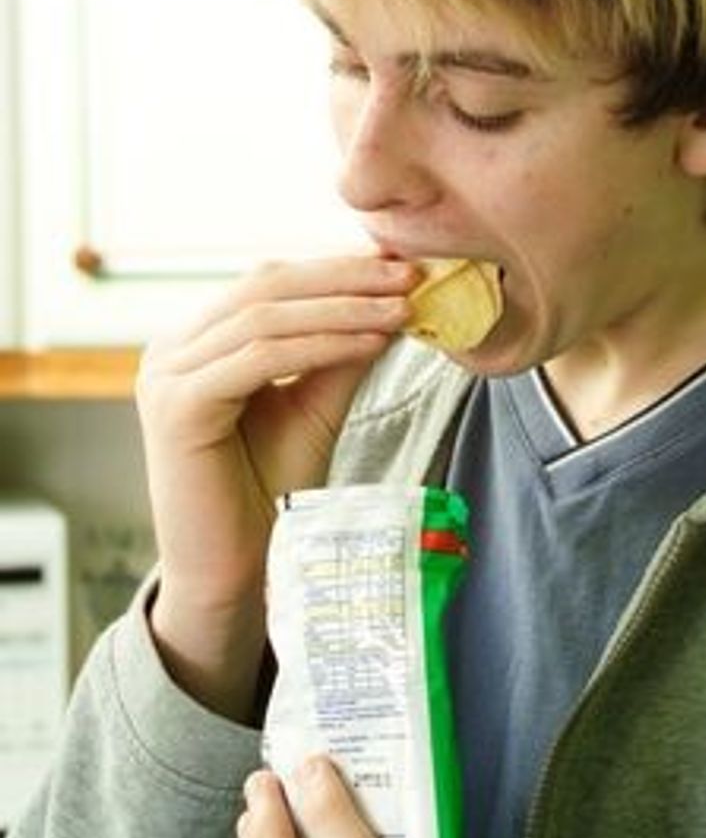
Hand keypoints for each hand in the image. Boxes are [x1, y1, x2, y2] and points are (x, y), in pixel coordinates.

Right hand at [136, 255, 415, 718]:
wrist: (238, 572)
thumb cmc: (271, 492)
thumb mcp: (315, 405)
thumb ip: (340, 351)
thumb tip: (391, 295)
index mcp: (195, 341)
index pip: (270, 281)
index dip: (336, 268)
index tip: (401, 264)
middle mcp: (170, 349)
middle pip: (265, 286)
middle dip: (344, 278)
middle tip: (409, 274)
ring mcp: (165, 375)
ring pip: (265, 317)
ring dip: (342, 308)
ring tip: (401, 309)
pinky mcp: (176, 406)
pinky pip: (259, 359)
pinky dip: (320, 346)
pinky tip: (369, 344)